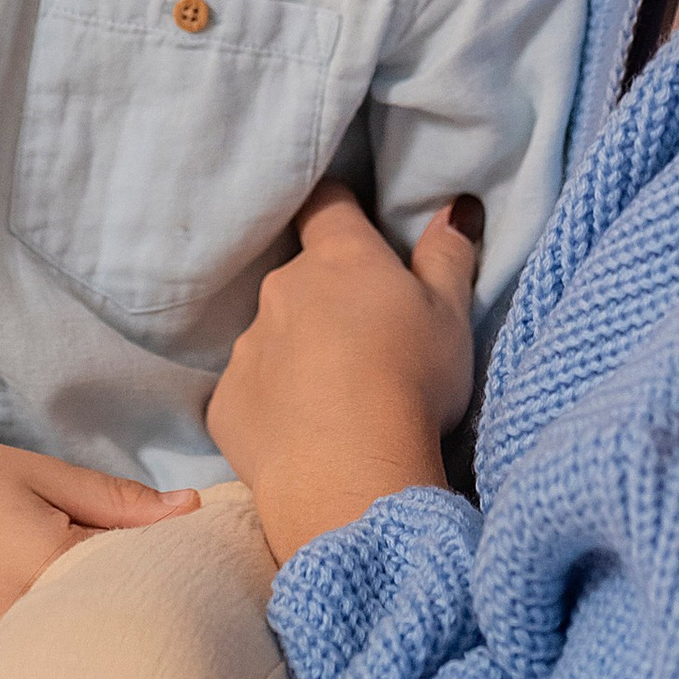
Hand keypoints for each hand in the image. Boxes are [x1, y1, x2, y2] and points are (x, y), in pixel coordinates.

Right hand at [0, 431, 196, 678]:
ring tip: (110, 623)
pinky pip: (24, 677)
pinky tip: (56, 641)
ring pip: (69, 665)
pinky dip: (49, 662)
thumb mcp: (37, 474)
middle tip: (167, 602)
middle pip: (109, 636)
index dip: (175, 577)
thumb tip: (191, 510)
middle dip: (139, 619)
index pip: (142, 586)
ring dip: (93, 646)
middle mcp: (20, 629)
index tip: (199, 569)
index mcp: (48, 570)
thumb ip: (117, 501)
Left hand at [209, 184, 482, 564]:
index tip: (355, 230)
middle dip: (325, 297)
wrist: (349, 473)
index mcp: (339, 258)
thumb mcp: (452, 315)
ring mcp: (247, 346)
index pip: (327, 205)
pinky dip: (271, 404)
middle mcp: (282, 289)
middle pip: (301, 277)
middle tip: (364, 340)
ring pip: (272, 335)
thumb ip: (448, 254)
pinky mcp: (226, 404)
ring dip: (297, 352)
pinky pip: (250, 392)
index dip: (339, 212)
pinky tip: (301, 434)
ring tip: (333, 399)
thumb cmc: (413, 381)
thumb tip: (453, 207)